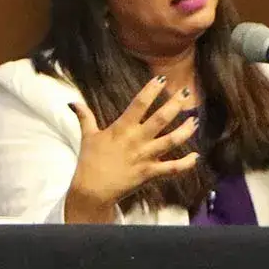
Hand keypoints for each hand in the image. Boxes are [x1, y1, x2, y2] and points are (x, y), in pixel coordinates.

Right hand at [65, 76, 200, 222]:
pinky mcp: (150, 173)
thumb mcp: (87, 136)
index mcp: (122, 128)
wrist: (92, 190)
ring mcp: (145, 156)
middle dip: (176, 104)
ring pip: (172, 141)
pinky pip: (172, 168)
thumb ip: (85, 117)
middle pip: (161, 118)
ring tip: (195, 120)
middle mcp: (137, 139)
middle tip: (187, 94)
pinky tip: (196, 157)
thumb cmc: (89, 162)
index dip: (152, 90)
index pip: (139, 103)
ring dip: (186, 130)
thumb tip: (73, 102)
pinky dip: (186, 164)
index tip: (163, 79)